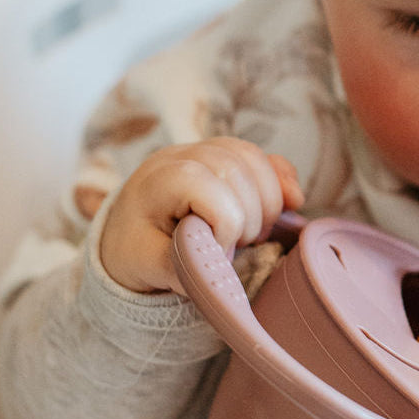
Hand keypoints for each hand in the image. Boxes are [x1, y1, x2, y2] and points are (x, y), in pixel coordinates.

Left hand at [99, 137, 304, 294]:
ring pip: (255, 159)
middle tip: (240, 246)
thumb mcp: (150, 267)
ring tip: (252, 232)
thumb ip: (184, 266)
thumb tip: (224, 263)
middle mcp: (180, 155)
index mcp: (157, 181)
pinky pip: (264, 157)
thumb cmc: (136, 252)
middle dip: (249, 215)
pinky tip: (291, 201)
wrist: (126, 237)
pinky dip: (282, 179)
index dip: (225, 224)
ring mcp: (205, 150)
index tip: (219, 254)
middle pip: (236, 169)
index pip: (207, 188)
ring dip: (268, 200)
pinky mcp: (226, 156)